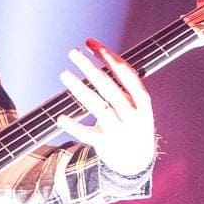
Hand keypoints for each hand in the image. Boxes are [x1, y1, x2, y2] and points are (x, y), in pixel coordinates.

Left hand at [54, 39, 155, 177]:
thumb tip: (95, 53)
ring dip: (79, 88)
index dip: (107, 56)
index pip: (125, 72)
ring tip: (64, 73)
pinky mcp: (106, 144)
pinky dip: (74, 126)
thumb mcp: (135, 102)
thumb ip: (120, 82)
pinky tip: (61, 117)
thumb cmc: (131, 121)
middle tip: (72, 51)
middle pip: (108, 86)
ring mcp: (120, 129)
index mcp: (142, 100)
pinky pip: (87, 134)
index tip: (90, 42)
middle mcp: (133, 113)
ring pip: (97, 106)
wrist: (137, 161)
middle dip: (89, 67)